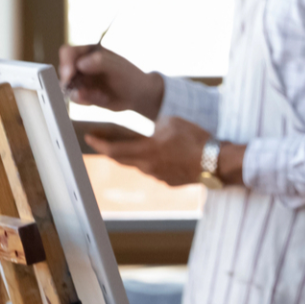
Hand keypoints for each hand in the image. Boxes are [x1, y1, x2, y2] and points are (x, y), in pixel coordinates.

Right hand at [58, 45, 162, 117]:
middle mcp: (81, 64)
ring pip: (67, 86)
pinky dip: (87, 100)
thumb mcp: (117, 67)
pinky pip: (75, 98)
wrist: (138, 95)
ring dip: (82, 93)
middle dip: (71, 82)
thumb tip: (81, 63)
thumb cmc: (130, 77)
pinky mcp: (82, 92)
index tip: (69, 75)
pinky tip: (102, 98)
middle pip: (63, 70)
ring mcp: (80, 79)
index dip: (65, 62)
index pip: (68, 52)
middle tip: (84, 91)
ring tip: (101, 94)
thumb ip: (100, 62)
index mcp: (89, 52)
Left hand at [87, 116, 210, 186]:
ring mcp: (159, 176)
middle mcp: (148, 166)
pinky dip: (152, 162)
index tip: (88, 137)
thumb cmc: (195, 139)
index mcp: (145, 151)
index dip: (98, 143)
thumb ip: (155, 126)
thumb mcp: (172, 122)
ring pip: (139, 165)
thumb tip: (152, 131)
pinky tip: (162, 155)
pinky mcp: (171, 181)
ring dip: (132, 155)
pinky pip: (155, 171)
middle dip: (109, 149)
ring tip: (135, 145)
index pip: (113, 149)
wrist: (216, 162)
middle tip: (101, 139)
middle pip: (121, 159)